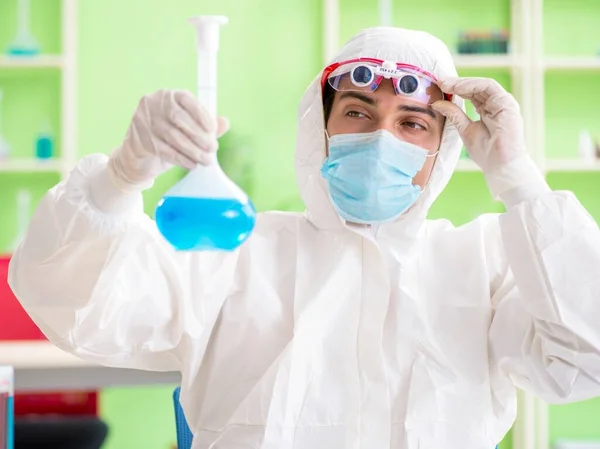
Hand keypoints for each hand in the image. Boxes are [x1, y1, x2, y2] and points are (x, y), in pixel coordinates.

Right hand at [108, 89, 228, 191]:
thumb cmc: (168, 135)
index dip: (201, 113)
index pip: (185, 99)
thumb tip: (225, 122)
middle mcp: (153, 104)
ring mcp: (144, 121)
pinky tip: (192, 164)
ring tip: (206, 160)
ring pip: (173, 137)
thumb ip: (205, 124)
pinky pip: (165, 151)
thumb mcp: (186, 127)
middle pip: (179, 118)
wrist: (139, 152)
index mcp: (168, 95)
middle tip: (213, 149)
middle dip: (199, 135)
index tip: (213, 129)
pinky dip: (181, 159)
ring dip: (193, 151)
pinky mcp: (140, 140)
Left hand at [431, 77, 526, 172]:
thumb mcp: (465, 129)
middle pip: (475, 87)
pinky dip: (472, 85)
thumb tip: (437, 103)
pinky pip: (488, 86)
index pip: (471, 94)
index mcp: (488, 110)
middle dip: (456, 83)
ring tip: (446, 84)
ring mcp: (503, 103)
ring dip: (462, 83)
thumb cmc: (486, 152)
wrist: (500, 165)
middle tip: (440, 82)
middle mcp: (496, 104)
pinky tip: (458, 88)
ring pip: (481, 84)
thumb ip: (454, 115)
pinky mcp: (507, 103)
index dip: (455, 89)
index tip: (439, 87)